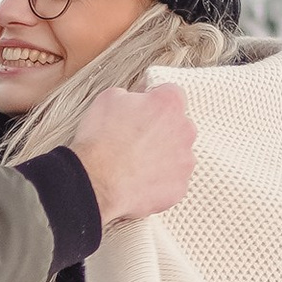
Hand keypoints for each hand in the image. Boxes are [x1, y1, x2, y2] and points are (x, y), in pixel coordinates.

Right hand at [68, 82, 196, 226]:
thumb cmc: (101, 142)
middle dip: (161, 131)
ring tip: (136, 164)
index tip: (144, 109)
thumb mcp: (108, 99)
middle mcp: (184, 130)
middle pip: (178, 125)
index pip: (171, 94)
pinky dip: (160, 181)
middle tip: (137, 139)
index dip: (154, 101)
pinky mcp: (179, 187)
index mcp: (169, 104)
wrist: (96, 183)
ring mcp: (185, 162)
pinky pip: (173, 181)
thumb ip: (132, 96)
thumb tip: (135, 100)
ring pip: (178, 155)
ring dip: (162, 157)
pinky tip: (139, 181)